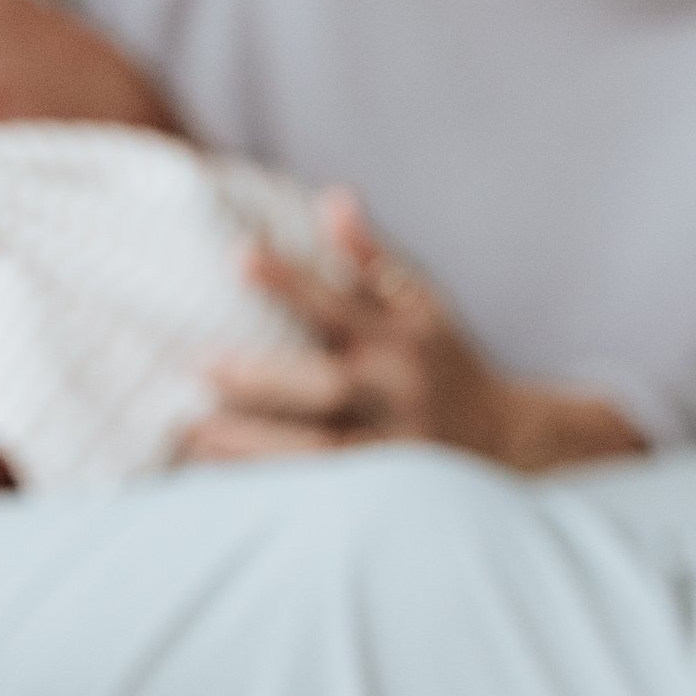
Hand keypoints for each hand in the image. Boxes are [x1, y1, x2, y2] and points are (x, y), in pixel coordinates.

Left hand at [185, 195, 644, 471]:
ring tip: (190, 432)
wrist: (505, 439)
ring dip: (253, 444)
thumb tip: (333, 200)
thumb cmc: (442, 360)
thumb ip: (372, 260)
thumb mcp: (421, 304)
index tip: (237, 256)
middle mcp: (400, 394)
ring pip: (320, 453)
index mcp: (405, 339)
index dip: (290, 280)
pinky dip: (269, 485)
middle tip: (198, 365)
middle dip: (262, 381)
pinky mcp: (383, 494)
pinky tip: (216, 476)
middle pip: (328, 389)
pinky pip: (319, 494)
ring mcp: (394, 451)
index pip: (341, 304)